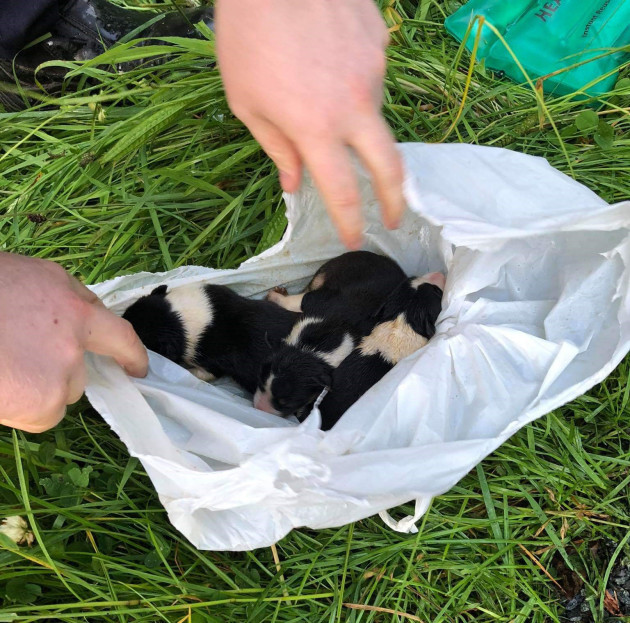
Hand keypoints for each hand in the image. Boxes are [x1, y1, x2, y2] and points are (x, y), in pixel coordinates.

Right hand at [0, 253, 147, 433]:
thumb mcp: (28, 278)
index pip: (119, 334)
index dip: (132, 354)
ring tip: (3, 366)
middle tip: (17, 357)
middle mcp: (74, 340)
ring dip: (36, 388)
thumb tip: (81, 322)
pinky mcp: (42, 403)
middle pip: (79, 371)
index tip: (139, 369)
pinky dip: (22, 409)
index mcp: (72, 305)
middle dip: (56, 370)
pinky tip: (1, 388)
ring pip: (58, 393)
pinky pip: (40, 414)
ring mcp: (61, 373)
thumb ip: (62, 300)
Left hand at [215, 0, 403, 248]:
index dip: (350, 222)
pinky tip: (331, 63)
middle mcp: (354, 106)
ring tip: (322, 96)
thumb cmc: (246, 35)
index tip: (356, 240)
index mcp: (316, 128)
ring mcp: (374, 72)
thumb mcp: (246, 101)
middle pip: (389, 168)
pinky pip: (373, 77)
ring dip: (358, 124)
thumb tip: (294, 183)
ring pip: (376, 115)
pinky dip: (355, 84)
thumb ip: (276, 147)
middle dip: (394, 201)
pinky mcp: (380, 44)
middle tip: (393, 217)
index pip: (342, 192)